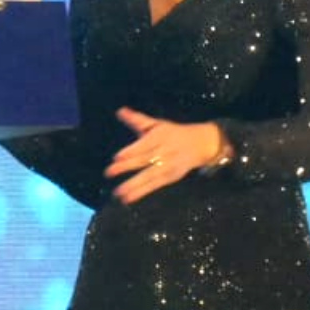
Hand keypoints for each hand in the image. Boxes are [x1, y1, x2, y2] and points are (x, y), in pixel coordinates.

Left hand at [103, 109, 226, 205]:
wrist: (200, 144)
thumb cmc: (172, 133)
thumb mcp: (157, 124)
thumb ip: (137, 120)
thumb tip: (120, 111)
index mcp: (160, 136)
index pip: (144, 145)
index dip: (131, 151)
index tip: (116, 157)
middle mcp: (164, 152)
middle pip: (144, 160)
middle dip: (127, 167)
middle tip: (109, 172)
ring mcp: (168, 166)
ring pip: (149, 175)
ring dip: (133, 184)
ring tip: (118, 192)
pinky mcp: (170, 177)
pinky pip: (154, 185)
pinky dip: (141, 192)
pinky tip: (129, 198)